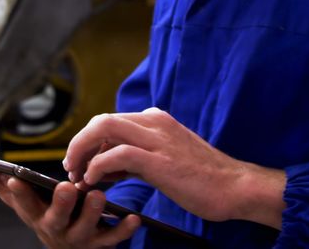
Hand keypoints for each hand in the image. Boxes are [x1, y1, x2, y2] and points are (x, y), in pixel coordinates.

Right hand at [0, 153, 139, 247]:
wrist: (70, 247)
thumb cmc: (42, 213)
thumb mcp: (18, 199)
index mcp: (34, 214)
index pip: (21, 203)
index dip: (18, 192)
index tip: (13, 175)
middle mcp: (53, 229)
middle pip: (55, 220)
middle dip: (61, 206)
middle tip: (69, 188)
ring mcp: (77, 239)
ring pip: (85, 230)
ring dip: (92, 213)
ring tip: (100, 195)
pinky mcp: (100, 244)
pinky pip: (112, 240)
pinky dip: (123, 230)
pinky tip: (133, 217)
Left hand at [63, 107, 285, 227]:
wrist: (237, 187)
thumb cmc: (204, 179)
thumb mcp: (166, 160)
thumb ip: (137, 158)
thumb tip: (107, 167)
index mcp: (156, 121)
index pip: (110, 121)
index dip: (89, 142)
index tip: (82, 164)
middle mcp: (154, 123)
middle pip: (101, 120)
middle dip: (79, 144)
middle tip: (71, 168)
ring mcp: (157, 139)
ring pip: (103, 128)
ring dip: (82, 151)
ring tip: (78, 175)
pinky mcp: (159, 160)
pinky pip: (115, 155)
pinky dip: (97, 167)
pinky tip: (94, 182)